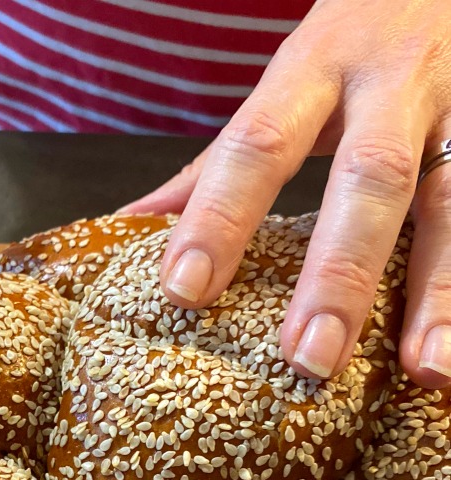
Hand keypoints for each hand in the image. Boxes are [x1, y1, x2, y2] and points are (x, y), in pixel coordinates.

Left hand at [122, 0, 450, 388]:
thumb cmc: (360, 40)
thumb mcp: (290, 79)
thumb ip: (221, 159)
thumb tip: (130, 223)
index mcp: (318, 66)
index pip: (257, 143)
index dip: (219, 216)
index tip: (184, 290)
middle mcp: (395, 84)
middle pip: (369, 179)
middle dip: (338, 272)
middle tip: (308, 356)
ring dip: (441, 292)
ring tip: (426, 370)